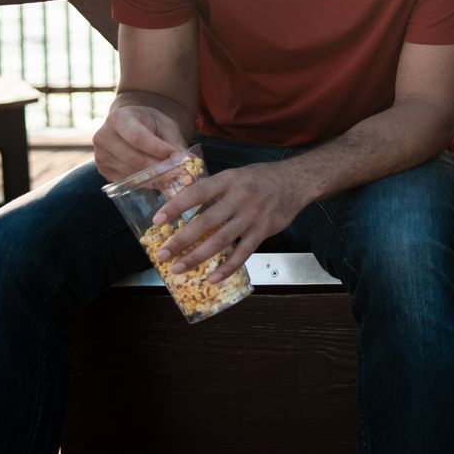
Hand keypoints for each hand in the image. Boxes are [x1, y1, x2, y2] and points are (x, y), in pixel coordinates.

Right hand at [93, 106, 186, 180]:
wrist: (133, 125)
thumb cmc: (151, 123)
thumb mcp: (164, 125)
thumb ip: (174, 142)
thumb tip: (187, 161)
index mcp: (118, 118)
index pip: (138, 138)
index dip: (159, 150)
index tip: (179, 157)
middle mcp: (103, 137)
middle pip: (134, 158)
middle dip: (160, 168)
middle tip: (181, 173)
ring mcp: (100, 156)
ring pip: (131, 173)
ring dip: (155, 178)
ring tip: (175, 178)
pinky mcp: (104, 171)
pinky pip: (127, 181)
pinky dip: (146, 183)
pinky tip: (161, 181)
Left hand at [151, 161, 308, 283]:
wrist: (296, 181)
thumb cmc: (260, 178)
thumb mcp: (235, 175)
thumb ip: (212, 189)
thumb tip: (183, 202)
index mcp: (228, 181)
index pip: (196, 193)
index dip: (175, 207)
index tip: (157, 220)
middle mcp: (239, 198)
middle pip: (205, 222)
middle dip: (181, 240)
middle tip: (162, 254)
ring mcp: (252, 216)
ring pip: (220, 241)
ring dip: (197, 257)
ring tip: (178, 268)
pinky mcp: (263, 231)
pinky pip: (243, 253)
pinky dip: (227, 267)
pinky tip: (212, 278)